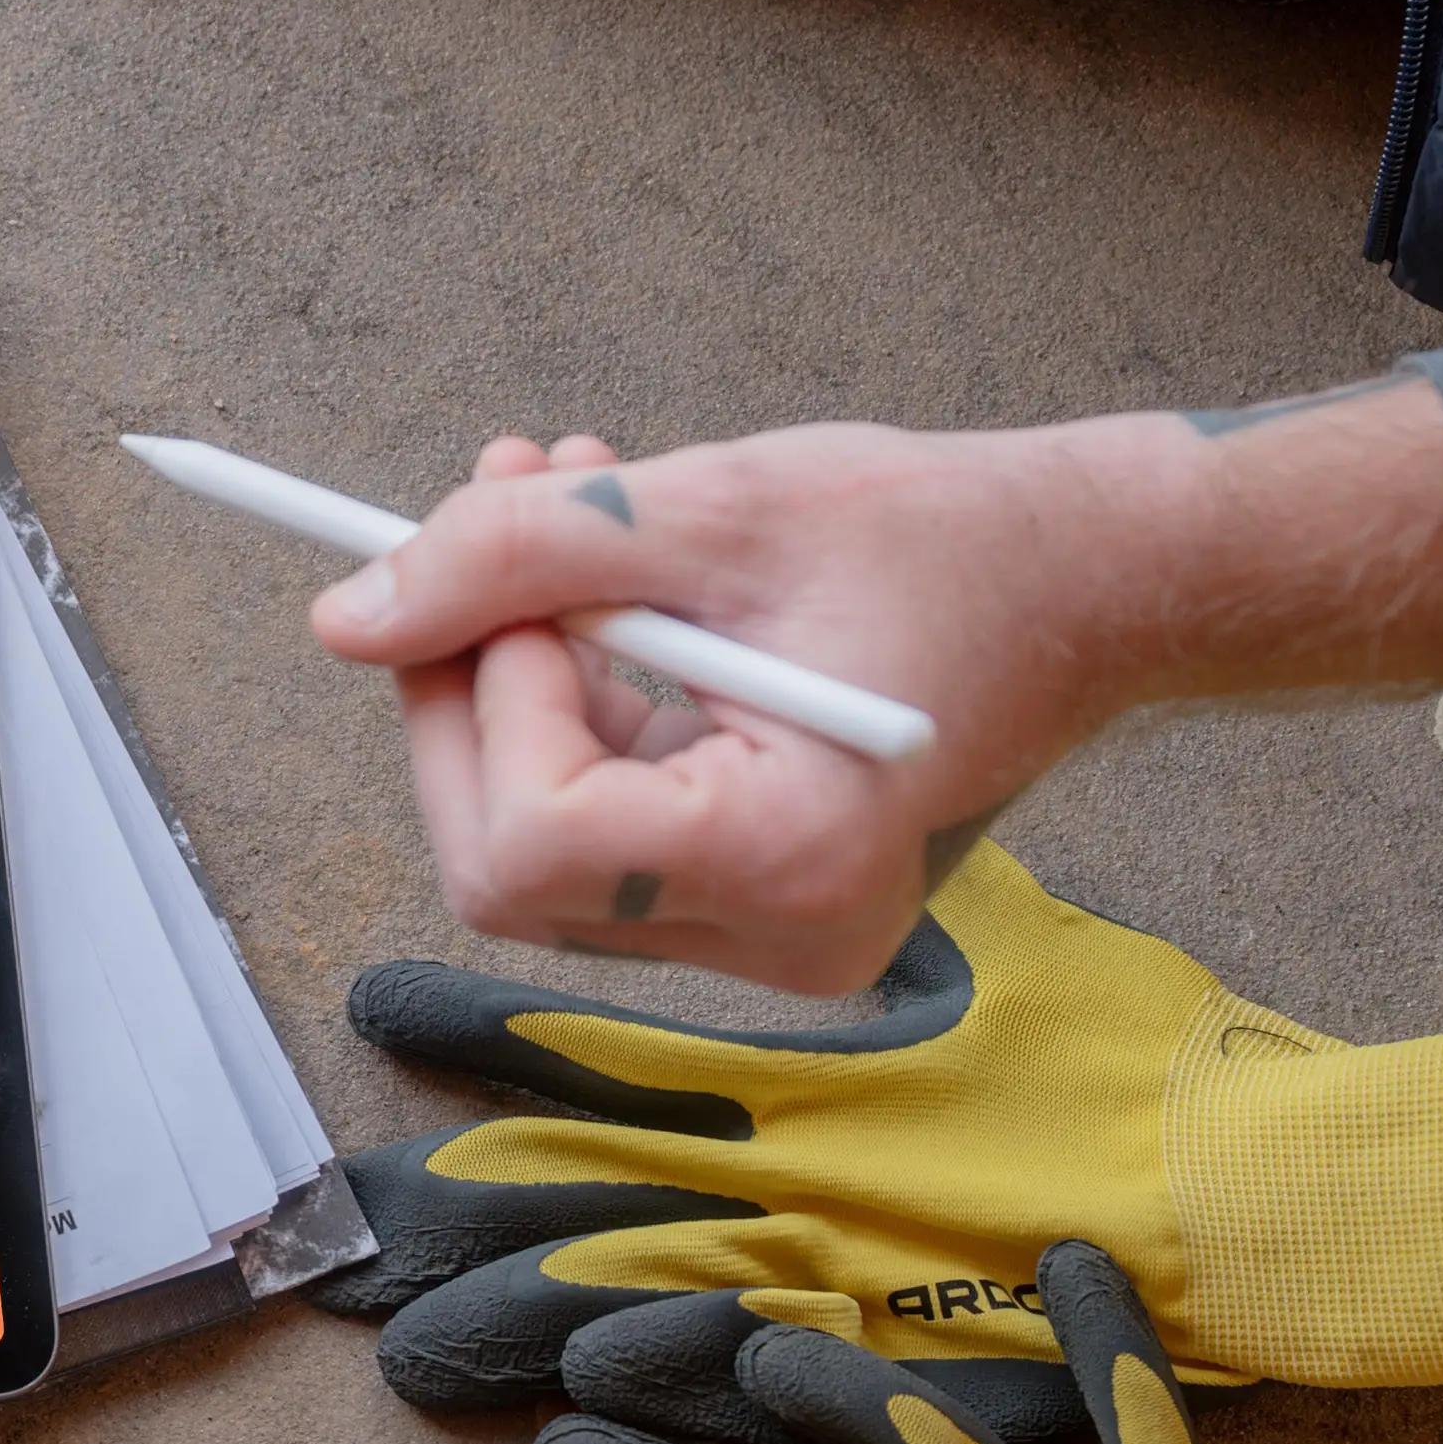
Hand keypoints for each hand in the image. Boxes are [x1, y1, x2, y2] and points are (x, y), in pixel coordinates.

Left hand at [306, 392, 1442, 992]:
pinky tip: (609, 590)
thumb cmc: (948, 538)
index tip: (508, 574)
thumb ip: (519, 557)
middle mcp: (781, 938)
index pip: (533, 836)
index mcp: (795, 858)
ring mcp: (771, 939)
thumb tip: (345, 619)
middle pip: (507, 860)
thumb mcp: (711, 509)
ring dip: (516, 673)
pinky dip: (575, 706)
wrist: (1097, 580)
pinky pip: (602, 826)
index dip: (485, 701)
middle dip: (470, 685)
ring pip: (537, 840)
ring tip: (562, 504)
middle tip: (485, 508)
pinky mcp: (758, 907)